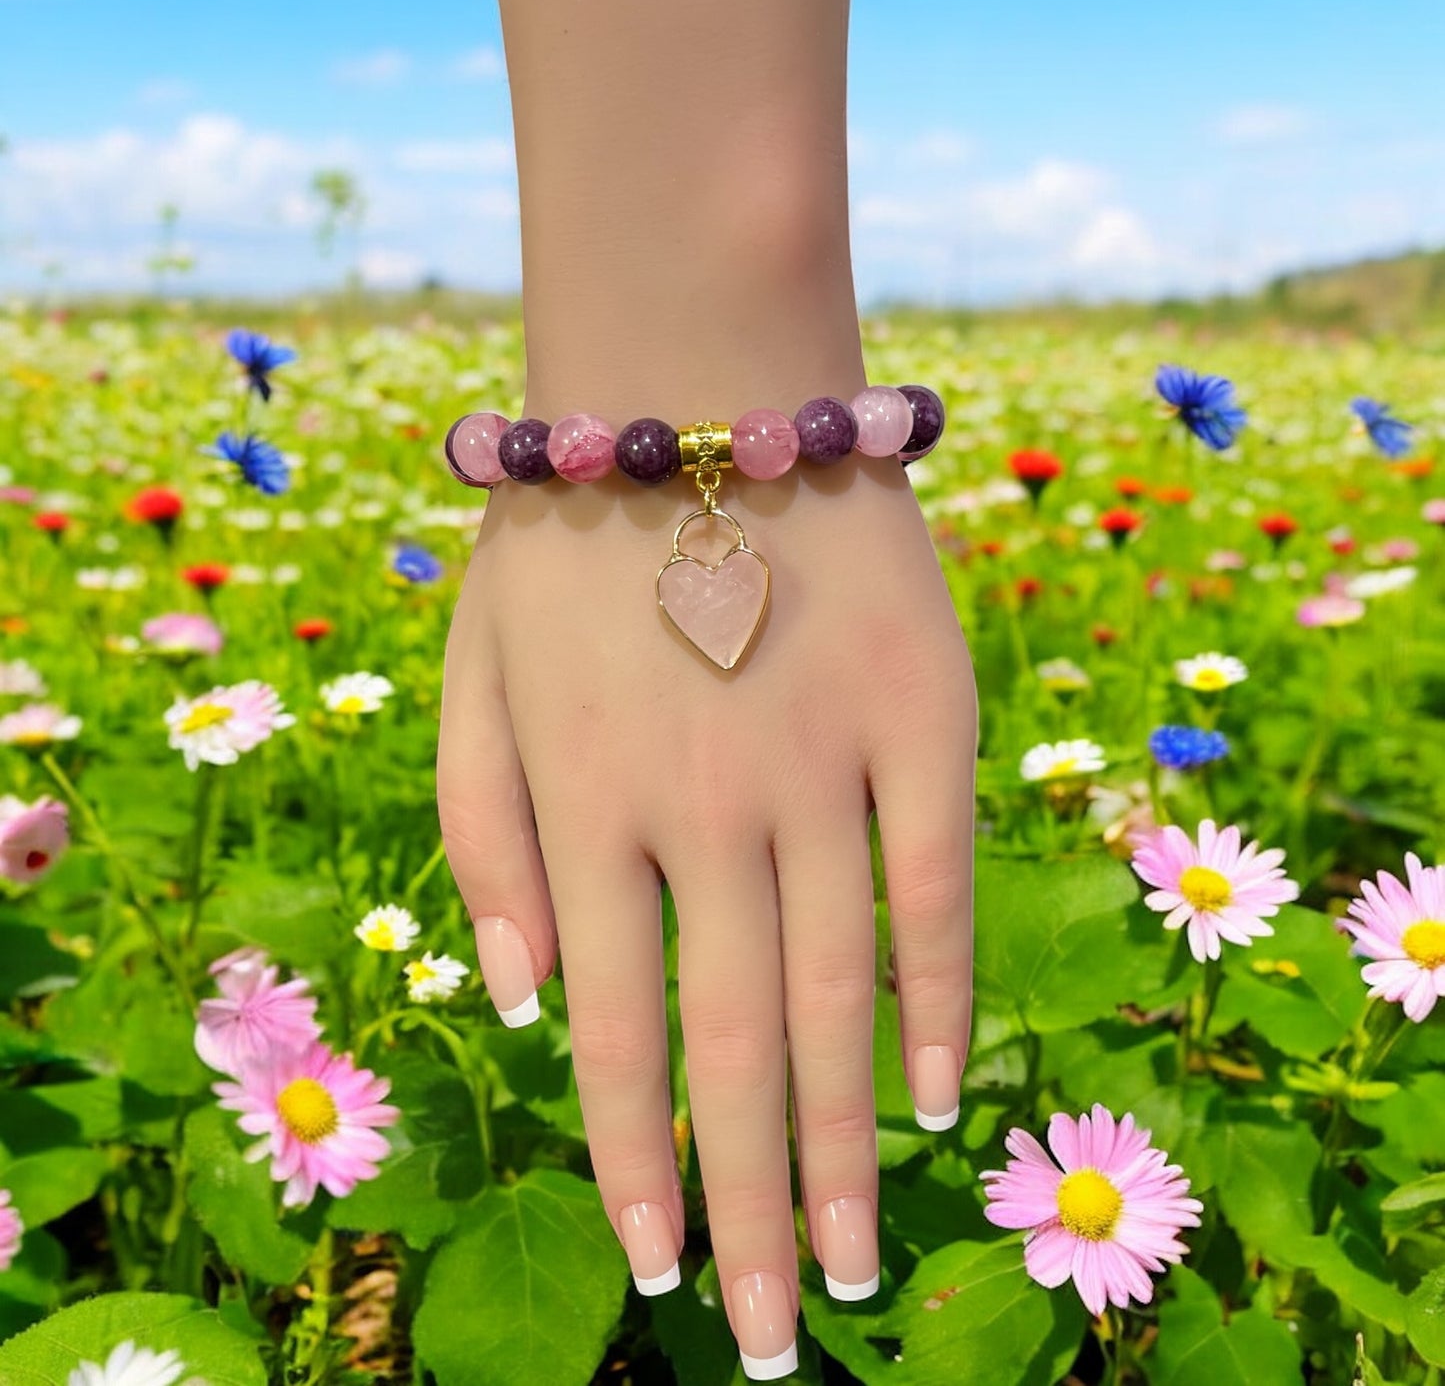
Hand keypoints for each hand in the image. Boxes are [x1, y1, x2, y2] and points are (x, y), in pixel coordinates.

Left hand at [437, 448, 975, 1375]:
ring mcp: (815, 761)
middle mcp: (698, 803)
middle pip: (730, 1045)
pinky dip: (934, 1001)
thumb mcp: (468, 673)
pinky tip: (937, 1100)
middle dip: (748, 1206)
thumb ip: (475, 836)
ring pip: (835, 994)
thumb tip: (517, 1001)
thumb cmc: (568, 537)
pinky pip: (930, 887)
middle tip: (765, 1332)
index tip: (660, 1267)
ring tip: (852, 1261)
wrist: (695, 380)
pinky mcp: (916, 716)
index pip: (605, 1033)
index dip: (636, 1160)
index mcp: (580, 798)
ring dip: (847, 1143)